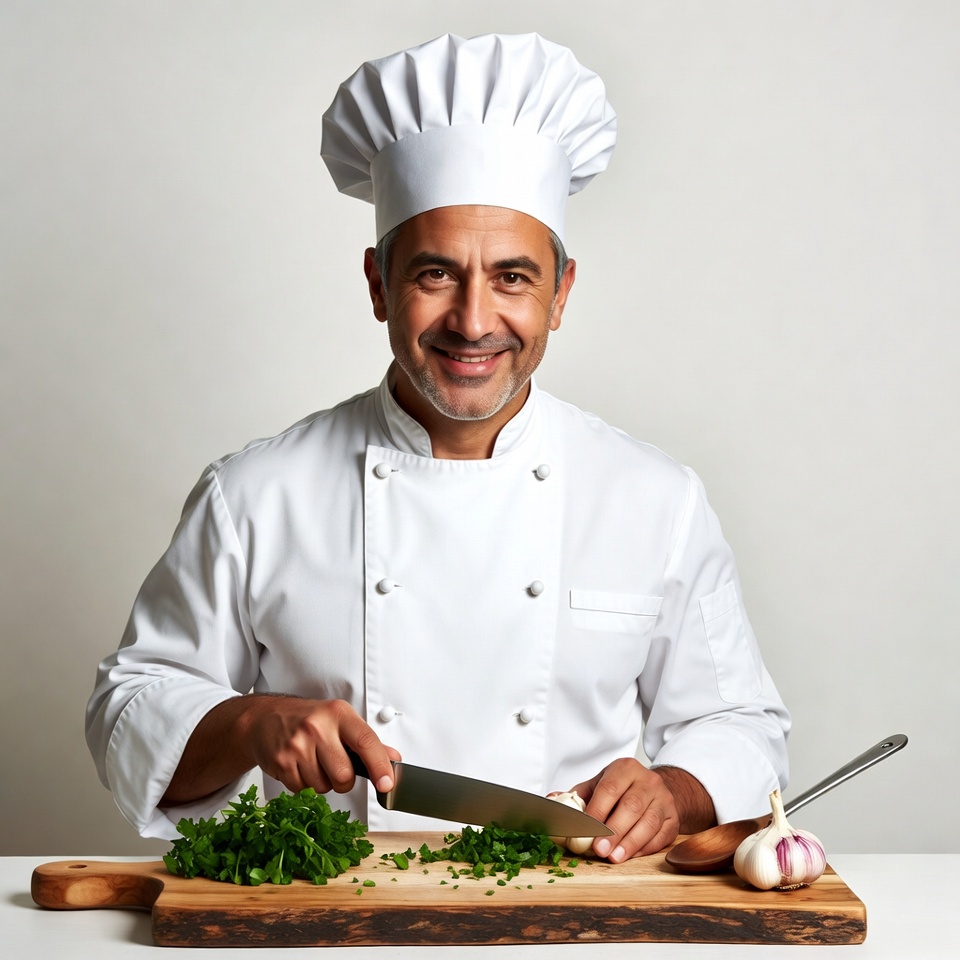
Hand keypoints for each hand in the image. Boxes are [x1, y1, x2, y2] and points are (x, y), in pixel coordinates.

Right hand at [162, 694, 399, 806]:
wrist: (264, 718)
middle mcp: (318, 727)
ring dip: (322, 782)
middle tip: (334, 765)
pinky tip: (298, 765)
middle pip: (345, 775)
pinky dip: (304, 784)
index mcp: (339, 713)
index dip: (380, 766)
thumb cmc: (308, 719)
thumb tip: (394, 759)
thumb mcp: (340, 720)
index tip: (388, 784)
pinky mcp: (281, 762)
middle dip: (344, 780)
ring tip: (313, 761)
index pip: (366, 742)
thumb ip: (367, 741)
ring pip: (324, 786)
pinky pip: (303, 790)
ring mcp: (297, 745)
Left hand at [570, 758, 712, 861]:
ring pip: (648, 823)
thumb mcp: (598, 784)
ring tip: (614, 858)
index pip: (610, 788)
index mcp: (625, 768)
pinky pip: (660, 836)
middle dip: (614, 830)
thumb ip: (577, 795)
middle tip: (600, 849)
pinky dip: (644, 848)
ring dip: (630, 843)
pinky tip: (629, 856)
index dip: (598, 810)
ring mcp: (664, 800)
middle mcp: (648, 781)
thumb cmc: (620, 789)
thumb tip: (550, 801)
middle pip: (632, 806)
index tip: (586, 830)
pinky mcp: (673, 819)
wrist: (653, 789)